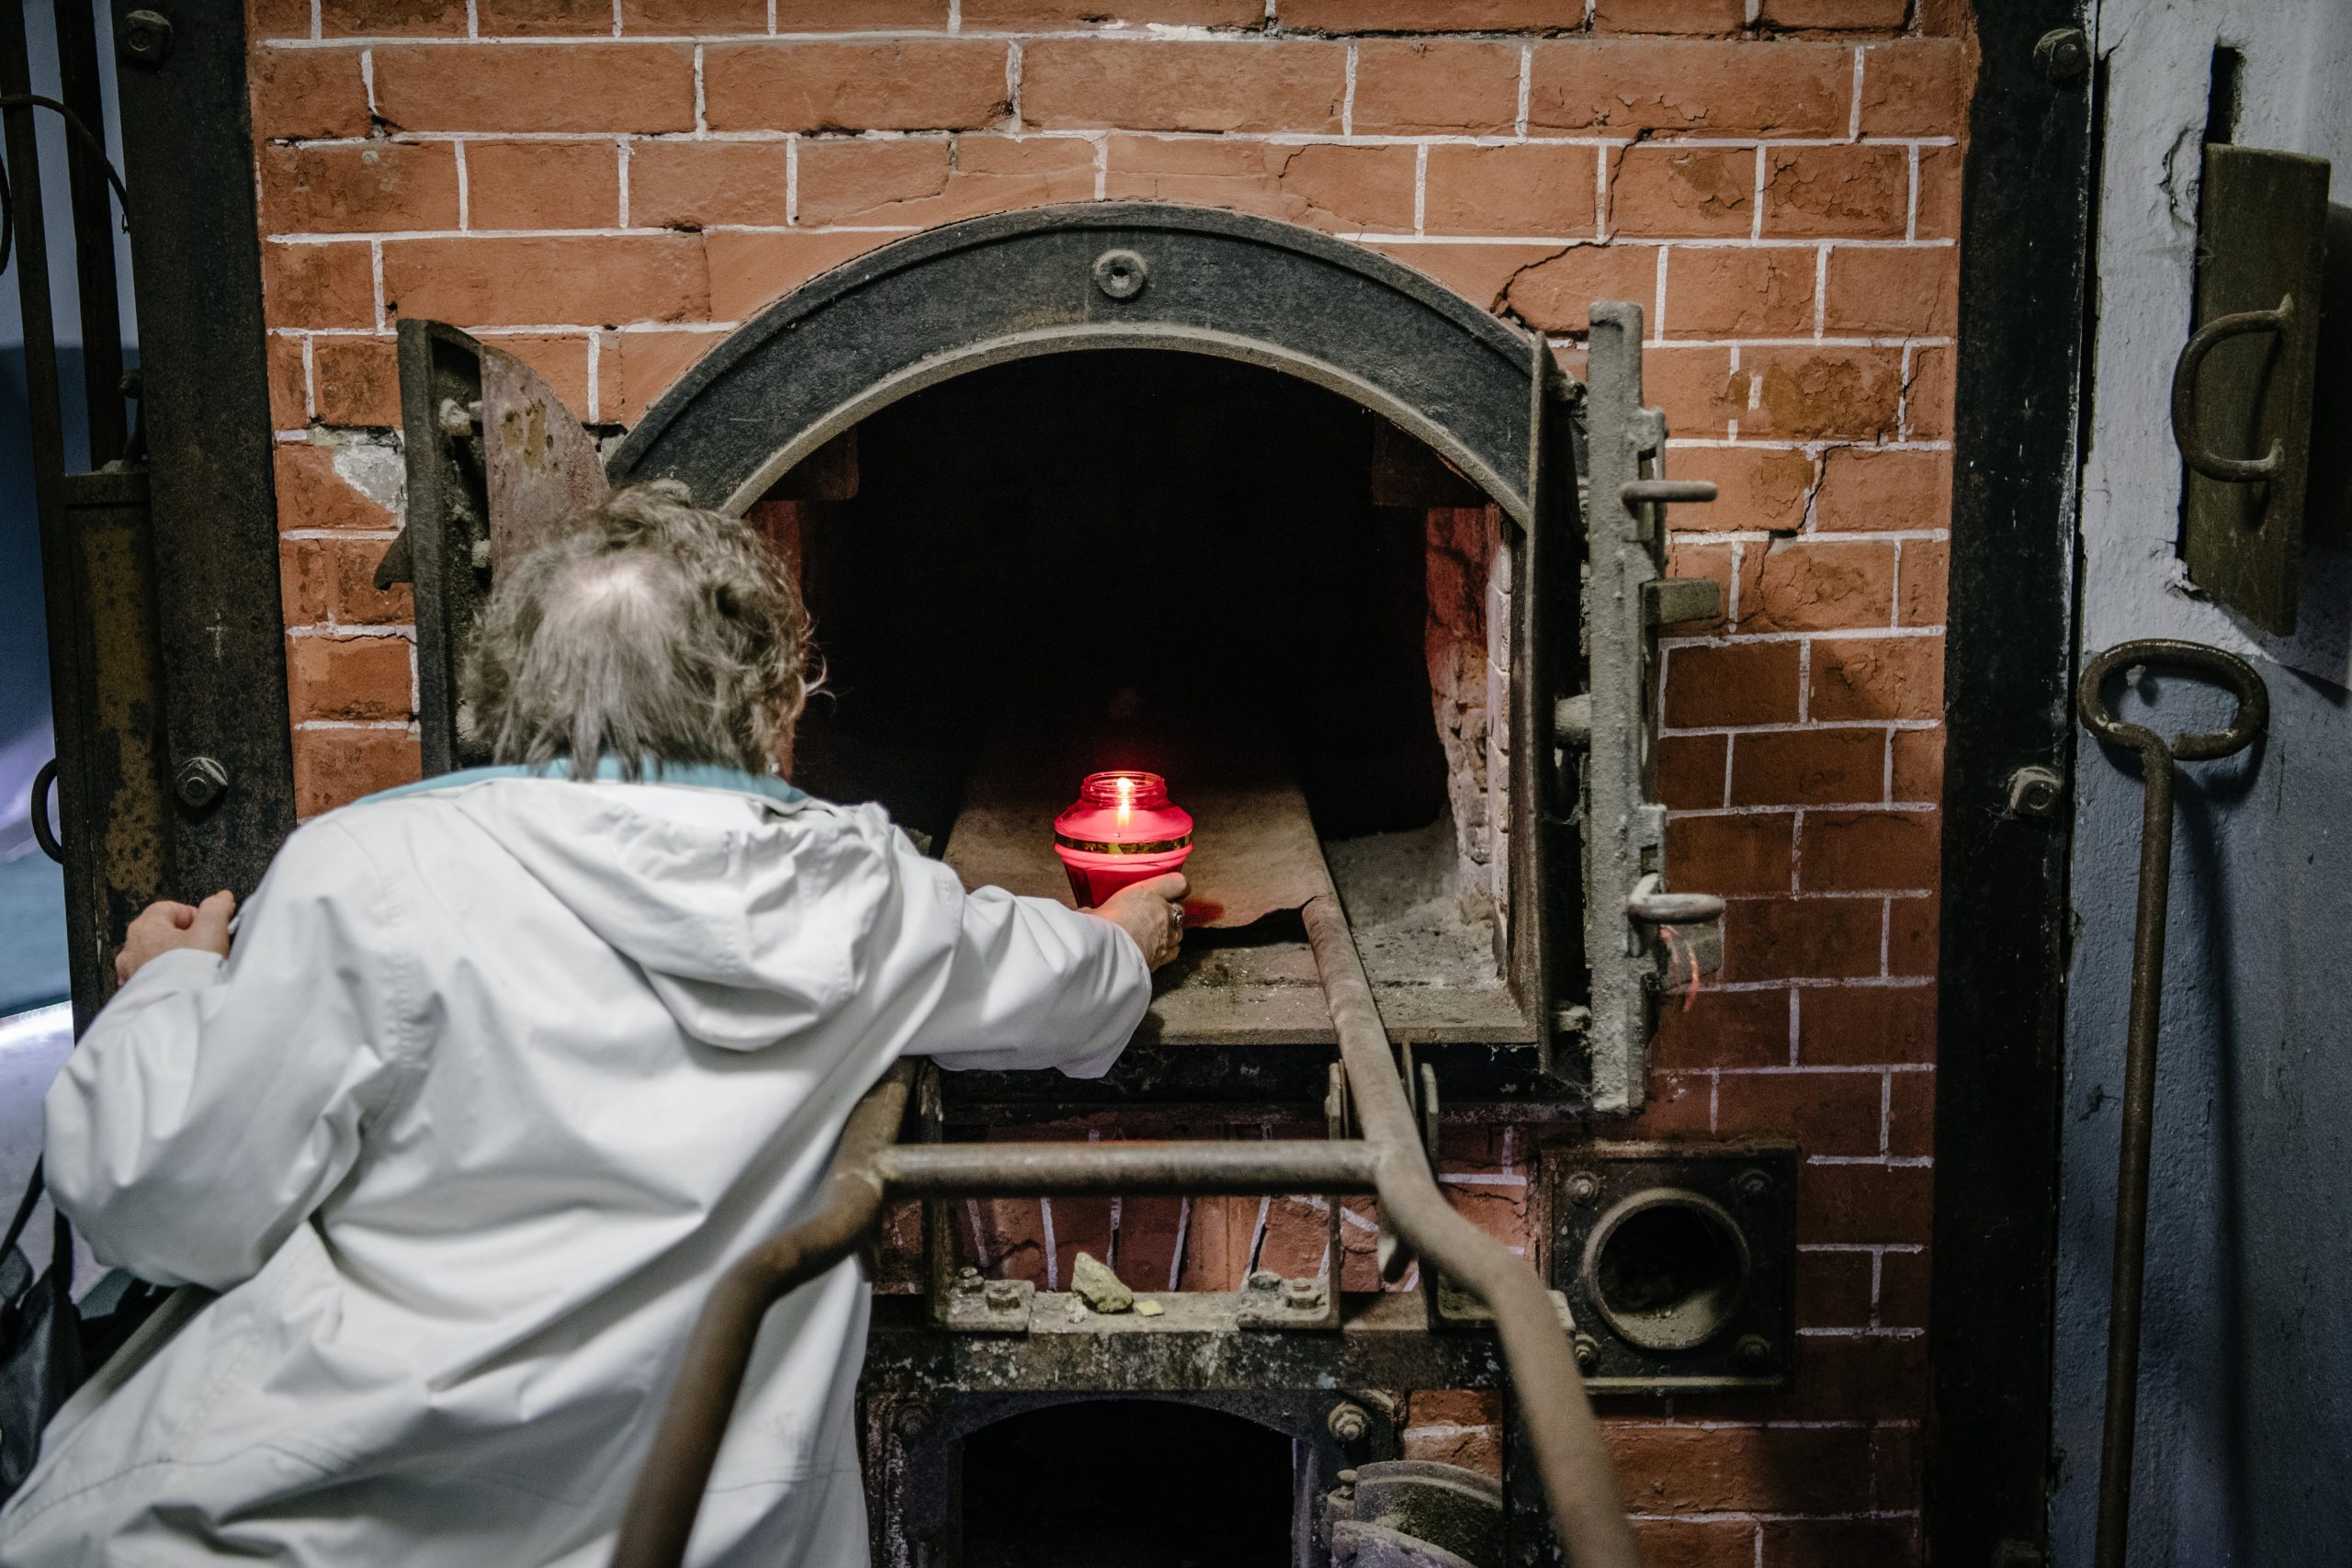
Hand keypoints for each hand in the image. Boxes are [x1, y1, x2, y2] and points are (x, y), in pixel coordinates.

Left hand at [116, 891, 234, 984]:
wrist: (175, 1012)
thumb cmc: (188, 972)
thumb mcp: (211, 931)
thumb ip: (216, 909)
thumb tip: (220, 899)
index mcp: (144, 927)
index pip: (170, 908)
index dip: (194, 915)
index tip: (210, 925)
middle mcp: (131, 948)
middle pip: (163, 933)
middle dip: (186, 939)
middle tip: (206, 948)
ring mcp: (130, 973)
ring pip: (158, 958)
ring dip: (176, 961)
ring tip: (197, 970)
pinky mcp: (136, 994)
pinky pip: (155, 980)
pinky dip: (169, 980)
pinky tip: (185, 986)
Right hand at [1085, 874, 1189, 971]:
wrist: (1107, 958)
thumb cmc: (1099, 928)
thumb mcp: (1091, 912)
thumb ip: (1093, 911)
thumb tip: (1085, 913)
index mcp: (1148, 893)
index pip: (1177, 883)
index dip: (1177, 885)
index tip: (1172, 887)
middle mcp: (1163, 912)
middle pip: (1179, 908)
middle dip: (1170, 911)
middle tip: (1156, 913)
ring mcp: (1167, 936)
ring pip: (1179, 931)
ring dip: (1170, 931)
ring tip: (1155, 933)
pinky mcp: (1164, 958)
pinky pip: (1174, 951)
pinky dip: (1168, 950)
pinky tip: (1156, 950)